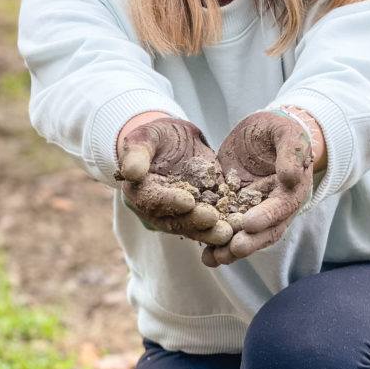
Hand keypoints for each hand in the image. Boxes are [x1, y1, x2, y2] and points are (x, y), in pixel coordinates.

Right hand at [115, 117, 232, 244]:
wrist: (178, 142)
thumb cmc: (158, 136)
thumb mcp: (147, 136)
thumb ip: (138, 152)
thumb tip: (131, 172)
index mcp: (140, 192)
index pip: (152, 201)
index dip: (169, 202)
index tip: (188, 201)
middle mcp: (158, 210)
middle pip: (173, 221)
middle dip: (193, 222)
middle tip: (212, 220)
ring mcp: (179, 216)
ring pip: (192, 227)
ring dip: (209, 232)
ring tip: (228, 232)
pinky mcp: (200, 214)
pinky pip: (210, 224)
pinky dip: (223, 226)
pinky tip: (239, 228)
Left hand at [203, 109, 313, 266]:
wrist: (262, 132)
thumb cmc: (278, 129)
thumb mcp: (285, 132)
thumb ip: (291, 152)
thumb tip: (291, 177)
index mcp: (291, 190)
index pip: (281, 207)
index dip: (267, 216)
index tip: (249, 223)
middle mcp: (275, 207)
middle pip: (266, 231)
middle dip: (249, 242)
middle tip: (232, 249)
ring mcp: (254, 211)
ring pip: (246, 236)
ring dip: (231, 250)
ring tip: (213, 259)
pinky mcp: (234, 209)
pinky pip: (227, 228)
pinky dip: (216, 242)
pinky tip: (203, 254)